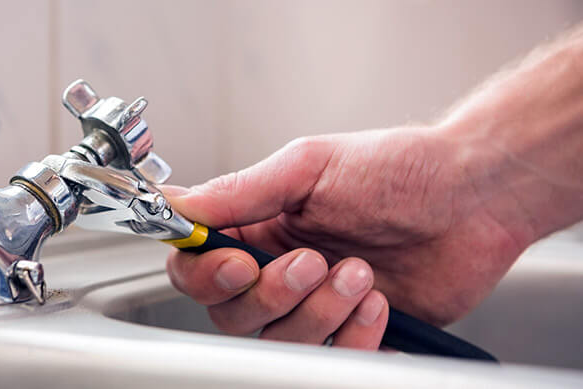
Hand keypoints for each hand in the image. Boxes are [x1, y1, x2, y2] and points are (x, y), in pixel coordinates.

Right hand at [162, 126, 535, 349]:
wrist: (473, 197)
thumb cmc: (399, 169)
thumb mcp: (310, 166)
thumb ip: (241, 191)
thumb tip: (180, 203)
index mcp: (258, 226)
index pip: (197, 265)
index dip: (206, 274)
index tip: (237, 264)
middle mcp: (279, 270)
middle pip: (231, 313)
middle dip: (272, 294)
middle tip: (312, 261)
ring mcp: (315, 305)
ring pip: (278, 339)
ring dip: (319, 311)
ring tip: (359, 272)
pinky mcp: (354, 332)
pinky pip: (331, 357)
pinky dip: (354, 334)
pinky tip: (378, 301)